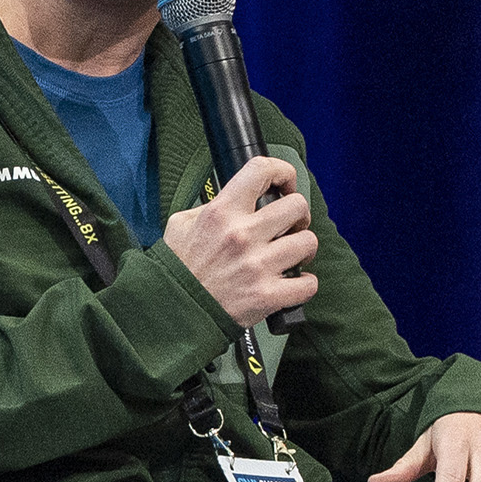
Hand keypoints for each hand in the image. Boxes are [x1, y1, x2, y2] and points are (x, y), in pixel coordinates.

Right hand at [163, 154, 319, 326]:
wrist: (172, 311)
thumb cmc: (177, 269)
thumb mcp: (181, 225)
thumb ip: (211, 207)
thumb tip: (237, 199)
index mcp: (221, 213)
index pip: (261, 171)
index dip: (282, 171)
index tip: (285, 183)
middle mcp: (241, 235)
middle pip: (296, 206)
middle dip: (298, 215)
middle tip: (290, 226)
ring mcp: (257, 266)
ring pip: (308, 242)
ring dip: (303, 249)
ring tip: (291, 256)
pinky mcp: (267, 295)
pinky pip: (307, 284)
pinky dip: (304, 284)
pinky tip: (293, 283)